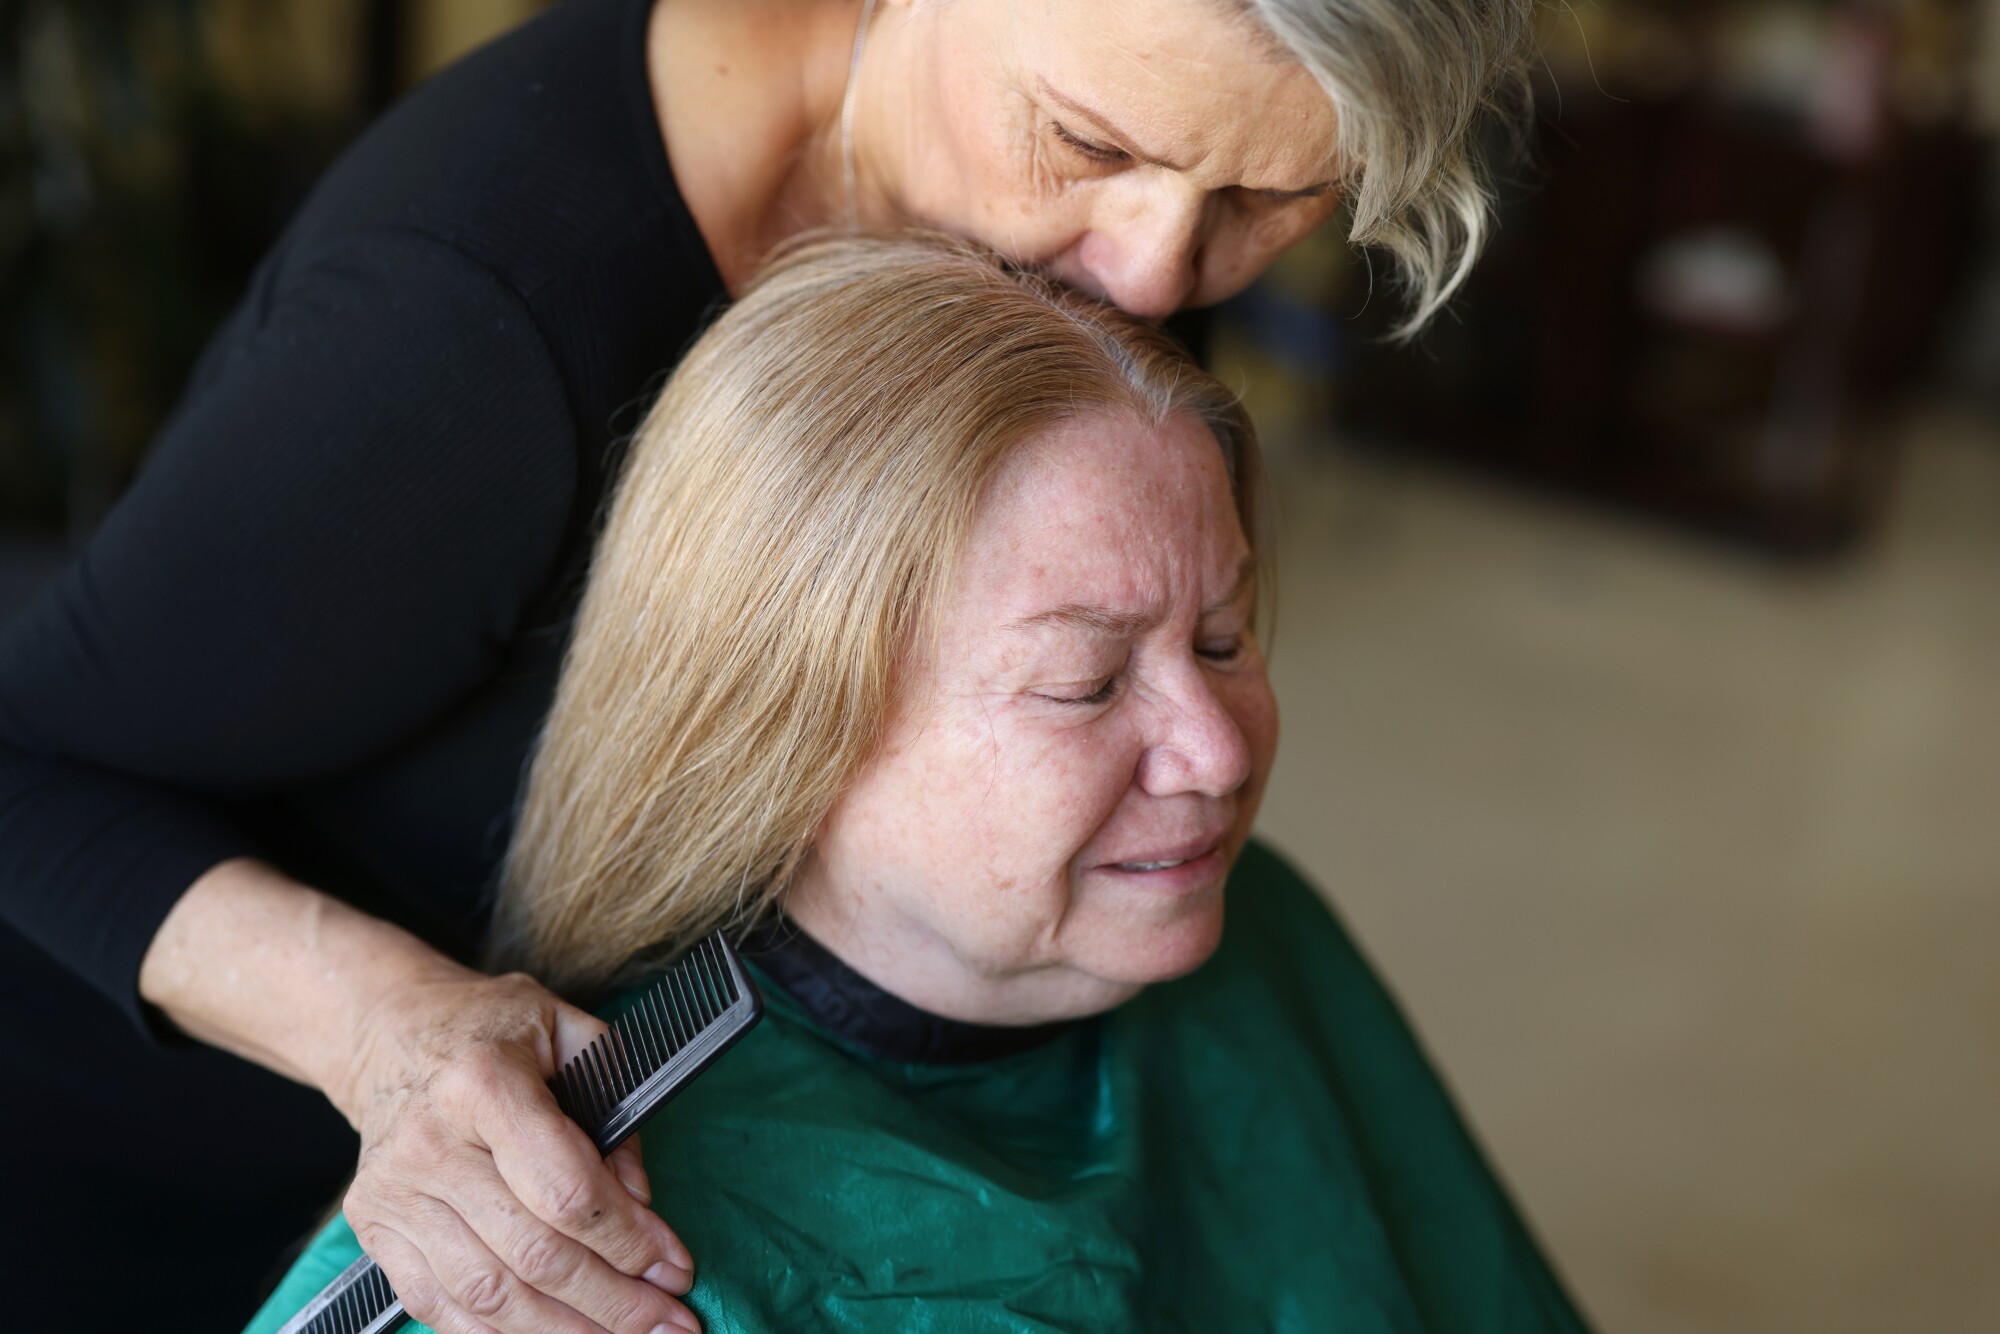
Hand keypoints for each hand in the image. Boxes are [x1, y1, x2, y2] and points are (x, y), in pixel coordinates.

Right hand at [335, 967, 700, 1333]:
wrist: (390, 1031)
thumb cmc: (492, 1029)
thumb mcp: (572, 1033)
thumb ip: (617, 1108)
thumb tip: (639, 1199)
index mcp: (484, 1083)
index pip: (567, 1188)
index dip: (629, 1240)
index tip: (675, 1266)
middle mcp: (430, 1143)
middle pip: (533, 1254)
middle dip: (612, 1301)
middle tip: (667, 1324)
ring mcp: (395, 1192)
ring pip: (488, 1293)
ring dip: (564, 1332)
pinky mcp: (376, 1227)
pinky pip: (438, 1306)